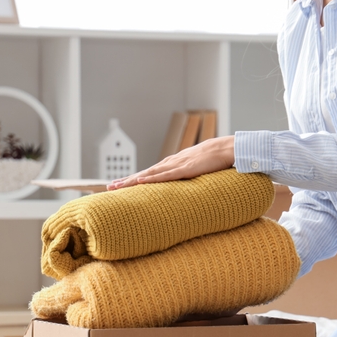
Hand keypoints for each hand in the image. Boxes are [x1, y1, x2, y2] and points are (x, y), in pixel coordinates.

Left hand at [107, 135, 235, 189]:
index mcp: (173, 163)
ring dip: (133, 180)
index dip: (134, 179)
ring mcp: (177, 165)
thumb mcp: (197, 169)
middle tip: (110, 187)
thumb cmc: (214, 159)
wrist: (226, 148)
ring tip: (118, 186)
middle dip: (127, 180)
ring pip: (150, 174)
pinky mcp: (185, 169)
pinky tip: (140, 182)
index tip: (121, 185)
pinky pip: (166, 176)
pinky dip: (152, 179)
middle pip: (144, 173)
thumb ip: (188, 175)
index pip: (150, 173)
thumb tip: (182, 186)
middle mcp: (171, 163)